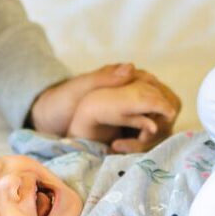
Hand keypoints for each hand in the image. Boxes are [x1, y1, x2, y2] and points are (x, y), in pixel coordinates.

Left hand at [29, 63, 178, 149]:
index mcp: (130, 78)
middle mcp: (137, 93)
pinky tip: (117, 148)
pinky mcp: (127, 129)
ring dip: (146, 140)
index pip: (161, 93)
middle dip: (157, 129)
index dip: (162, 111)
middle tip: (134, 140)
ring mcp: (134, 112)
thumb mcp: (80, 87)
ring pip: (158, 128)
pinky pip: (144, 138)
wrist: (49, 119)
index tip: (151, 128)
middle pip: (166, 113)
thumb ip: (105, 78)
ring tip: (118, 147)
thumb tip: (132, 67)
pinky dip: (137, 145)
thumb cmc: (63, 100)